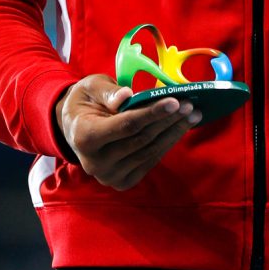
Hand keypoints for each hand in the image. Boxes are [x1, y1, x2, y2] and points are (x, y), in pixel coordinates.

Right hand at [55, 74, 200, 190]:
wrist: (75, 127)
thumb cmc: (86, 101)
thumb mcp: (91, 87)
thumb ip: (108, 91)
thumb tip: (127, 96)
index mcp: (84, 136)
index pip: (126, 126)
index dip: (152, 113)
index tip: (175, 101)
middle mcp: (95, 162)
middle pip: (141, 139)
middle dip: (168, 120)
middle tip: (190, 105)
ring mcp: (109, 176)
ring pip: (150, 152)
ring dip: (174, 132)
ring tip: (193, 114)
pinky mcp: (123, 182)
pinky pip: (151, 161)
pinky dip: (167, 143)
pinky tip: (180, 128)